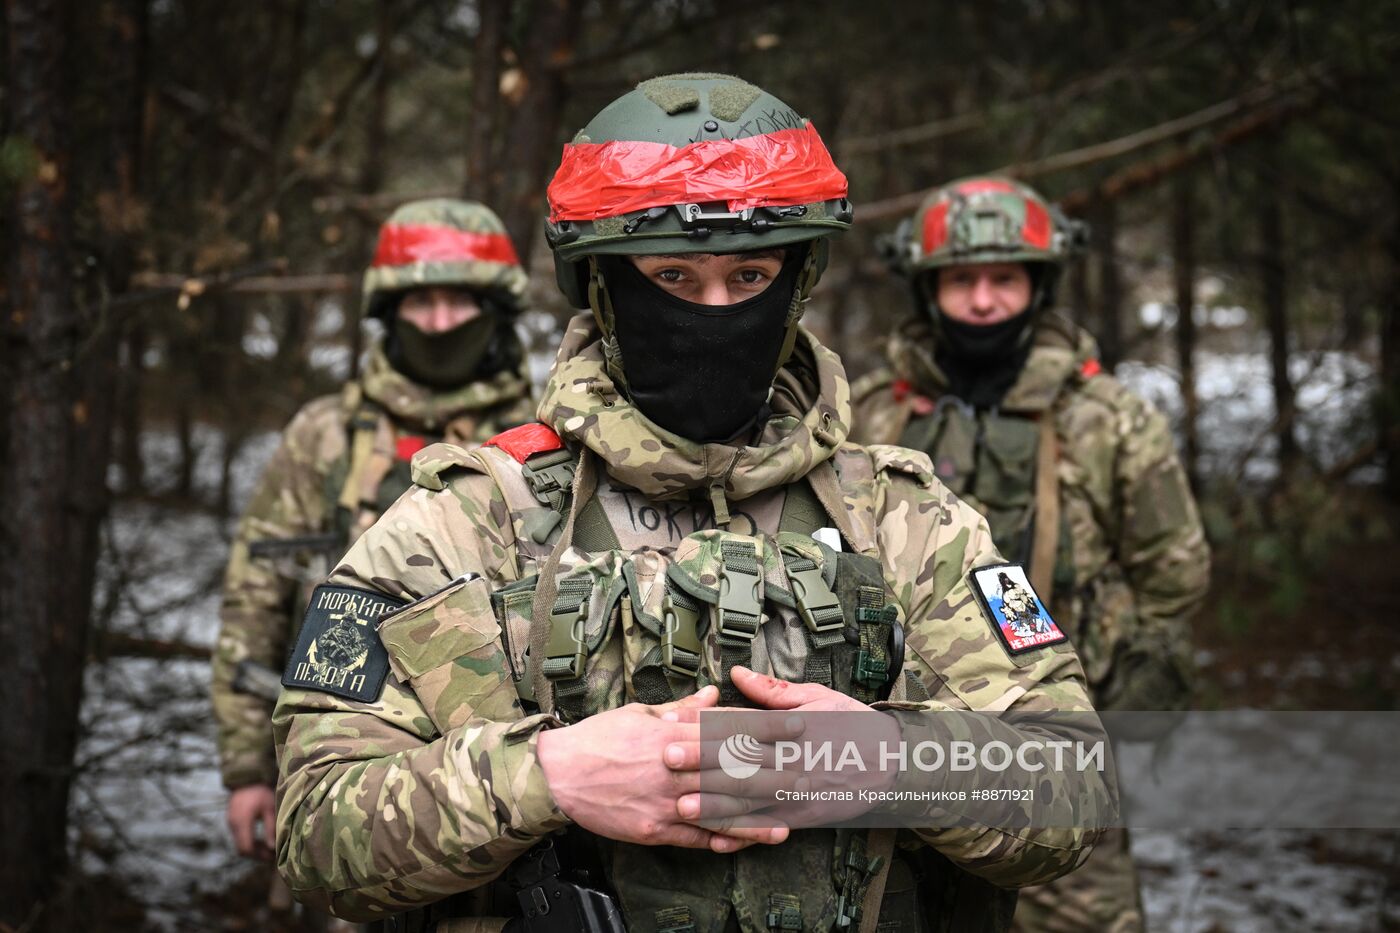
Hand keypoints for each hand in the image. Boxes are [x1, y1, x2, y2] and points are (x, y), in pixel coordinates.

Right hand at [227, 784, 276, 859]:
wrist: (246, 778)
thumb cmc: (260, 792)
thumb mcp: (269, 808)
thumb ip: (270, 828)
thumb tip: (272, 848)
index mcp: (243, 822)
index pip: (247, 848)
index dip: (259, 856)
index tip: (272, 857)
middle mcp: (234, 825)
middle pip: (242, 849)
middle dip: (257, 855)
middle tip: (272, 857)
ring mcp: (231, 823)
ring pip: (239, 844)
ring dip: (253, 849)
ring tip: (269, 849)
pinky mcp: (232, 821)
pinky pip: (239, 837)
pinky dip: (249, 842)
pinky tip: (261, 841)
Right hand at [537, 686, 788, 853]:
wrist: (557, 775)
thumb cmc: (597, 738)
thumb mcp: (639, 712)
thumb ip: (682, 707)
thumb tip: (714, 694)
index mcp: (670, 732)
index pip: (728, 729)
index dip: (765, 730)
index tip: (794, 728)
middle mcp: (672, 767)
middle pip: (731, 771)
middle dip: (771, 774)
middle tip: (805, 777)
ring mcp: (663, 800)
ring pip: (717, 810)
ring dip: (753, 818)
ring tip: (784, 824)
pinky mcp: (652, 827)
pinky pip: (692, 836)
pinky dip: (718, 840)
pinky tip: (741, 844)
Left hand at [664, 667, 901, 827]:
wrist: (893, 763)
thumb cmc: (852, 725)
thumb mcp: (818, 698)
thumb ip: (773, 691)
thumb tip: (737, 675)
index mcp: (792, 728)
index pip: (741, 725)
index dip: (704, 726)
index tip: (674, 724)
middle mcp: (794, 761)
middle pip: (741, 761)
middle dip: (702, 763)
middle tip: (667, 761)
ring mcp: (799, 792)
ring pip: (751, 800)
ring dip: (716, 805)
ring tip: (684, 806)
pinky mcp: (803, 816)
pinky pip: (769, 828)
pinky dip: (744, 836)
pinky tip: (719, 842)